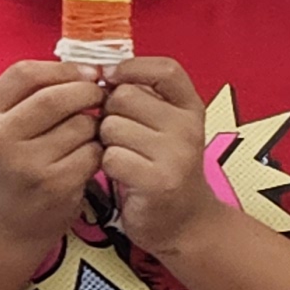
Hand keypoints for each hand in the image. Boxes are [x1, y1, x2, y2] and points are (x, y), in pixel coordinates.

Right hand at [0, 62, 102, 257]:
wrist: (3, 222)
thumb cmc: (12, 163)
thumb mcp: (4, 124)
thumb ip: (33, 94)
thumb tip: (88, 67)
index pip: (25, 73)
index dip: (64, 68)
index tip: (89, 72)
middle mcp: (0, 137)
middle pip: (56, 97)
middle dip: (88, 93)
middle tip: (101, 97)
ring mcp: (27, 163)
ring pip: (80, 126)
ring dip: (95, 125)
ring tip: (90, 133)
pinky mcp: (55, 184)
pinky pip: (93, 154)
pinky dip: (100, 151)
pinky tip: (90, 157)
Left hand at [97, 58, 220, 263]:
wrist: (184, 220)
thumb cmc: (161, 166)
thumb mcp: (164, 126)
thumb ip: (141, 97)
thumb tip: (97, 72)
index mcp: (191, 108)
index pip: (165, 69)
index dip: (132, 68)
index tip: (113, 80)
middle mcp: (190, 128)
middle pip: (123, 96)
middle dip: (109, 113)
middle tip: (121, 135)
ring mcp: (177, 155)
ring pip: (111, 126)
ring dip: (106, 142)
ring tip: (123, 156)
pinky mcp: (159, 181)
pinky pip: (110, 157)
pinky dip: (107, 167)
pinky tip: (123, 175)